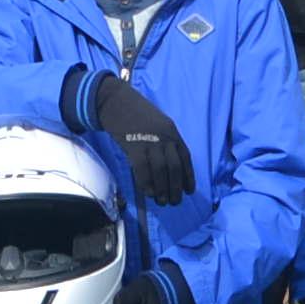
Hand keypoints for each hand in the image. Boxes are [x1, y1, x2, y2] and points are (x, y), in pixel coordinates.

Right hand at [76, 71, 199, 204]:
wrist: (115, 101)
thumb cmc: (136, 113)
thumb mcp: (158, 123)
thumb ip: (165, 141)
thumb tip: (169, 166)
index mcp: (172, 130)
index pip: (185, 157)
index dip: (188, 176)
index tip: (189, 191)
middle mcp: (164, 136)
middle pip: (174, 166)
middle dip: (176, 187)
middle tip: (174, 202)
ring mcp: (149, 140)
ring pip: (160, 170)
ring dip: (162, 189)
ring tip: (162, 201)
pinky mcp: (133, 145)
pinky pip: (142, 168)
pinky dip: (146, 183)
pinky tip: (148, 193)